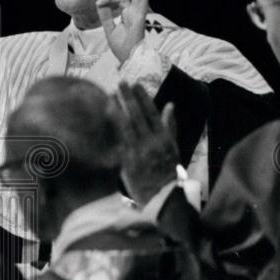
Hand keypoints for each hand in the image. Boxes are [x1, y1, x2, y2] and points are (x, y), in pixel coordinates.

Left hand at [96, 0, 148, 63]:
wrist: (128, 58)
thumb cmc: (122, 46)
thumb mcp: (109, 28)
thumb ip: (105, 15)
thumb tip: (99, 2)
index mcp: (127, 14)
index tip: (99, 1)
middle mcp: (134, 12)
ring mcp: (138, 13)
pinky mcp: (140, 17)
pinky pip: (143, 1)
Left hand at [113, 82, 178, 205]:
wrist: (161, 197)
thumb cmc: (167, 171)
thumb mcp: (174, 147)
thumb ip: (170, 126)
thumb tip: (170, 105)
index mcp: (165, 138)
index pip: (153, 113)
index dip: (144, 98)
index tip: (136, 85)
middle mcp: (152, 142)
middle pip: (138, 116)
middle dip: (129, 97)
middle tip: (121, 82)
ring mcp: (139, 151)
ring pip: (127, 125)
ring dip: (119, 107)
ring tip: (111, 94)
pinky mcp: (127, 160)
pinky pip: (118, 140)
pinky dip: (112, 127)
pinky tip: (105, 116)